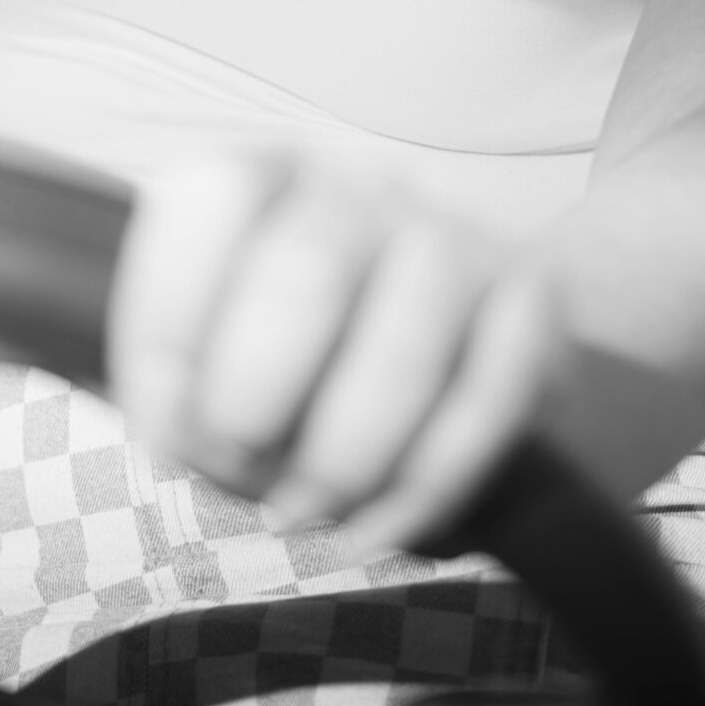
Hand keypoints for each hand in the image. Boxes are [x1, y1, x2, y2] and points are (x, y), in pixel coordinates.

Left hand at [106, 155, 561, 553]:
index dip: (173, 321)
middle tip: (244, 468)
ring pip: (402, 347)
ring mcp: (456, 237)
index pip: (213, 199)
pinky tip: (383, 526)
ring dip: (343, 457)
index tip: (172, 417)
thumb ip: (179, 385)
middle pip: (307, 271)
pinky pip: (489, 402)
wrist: (462, 351)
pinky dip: (426, 486)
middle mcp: (362, 190)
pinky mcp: (533, 302)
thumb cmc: (310, 366)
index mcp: (270, 180)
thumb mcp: (223, 360)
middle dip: (255, 402)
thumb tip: (183, 431)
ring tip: (313, 510)